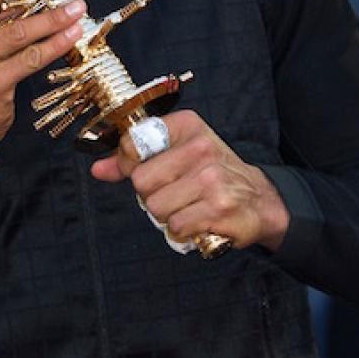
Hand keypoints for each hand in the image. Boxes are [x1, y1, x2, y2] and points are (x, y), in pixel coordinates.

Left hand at [90, 110, 289, 251]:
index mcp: (188, 126)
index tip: (148, 170)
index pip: (133, 144)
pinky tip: (199, 220)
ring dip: (168, 215)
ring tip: (189, 206)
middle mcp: (202, 148)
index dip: (131, 164)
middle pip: (141, 181)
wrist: (260, 199)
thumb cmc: (213, 174)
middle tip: (175, 193)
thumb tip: (98, 169)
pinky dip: (182, 231)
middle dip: (151, 195)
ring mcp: (212, 179)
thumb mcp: (177, 154)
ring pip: (156, 207)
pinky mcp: (219, 209)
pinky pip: (175, 227)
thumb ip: (133, 160)